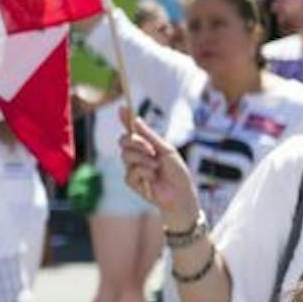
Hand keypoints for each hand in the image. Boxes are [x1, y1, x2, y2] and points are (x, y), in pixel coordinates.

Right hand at [120, 106, 196, 226]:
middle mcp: (137, 155)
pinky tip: (153, 178)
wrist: (180, 193)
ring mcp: (132, 168)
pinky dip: (145, 172)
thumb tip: (136, 119)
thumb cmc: (177, 172)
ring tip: (157, 167)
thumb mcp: (165, 150)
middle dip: (136, 142)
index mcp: (147, 146)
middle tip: (151, 150)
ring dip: (144, 159)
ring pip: (126, 155)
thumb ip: (149, 136)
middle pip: (124, 140)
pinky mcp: (131, 181)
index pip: (132, 130)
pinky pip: (131, 171)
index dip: (125, 119)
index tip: (122, 108)